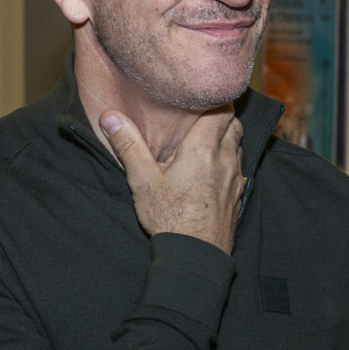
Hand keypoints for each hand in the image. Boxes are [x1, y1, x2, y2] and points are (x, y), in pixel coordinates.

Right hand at [101, 109, 244, 253]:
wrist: (196, 256)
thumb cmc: (170, 218)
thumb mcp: (143, 180)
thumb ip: (128, 145)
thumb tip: (110, 117)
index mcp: (203, 148)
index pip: (220, 109)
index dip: (214, 98)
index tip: (202, 93)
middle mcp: (225, 158)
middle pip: (233, 124)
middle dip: (221, 115)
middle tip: (203, 112)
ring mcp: (235, 178)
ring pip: (238, 145)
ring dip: (227, 136)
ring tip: (208, 137)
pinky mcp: (237, 195)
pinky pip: (238, 167)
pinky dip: (229, 159)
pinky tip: (213, 168)